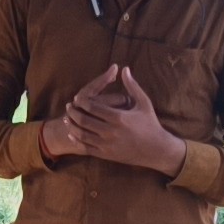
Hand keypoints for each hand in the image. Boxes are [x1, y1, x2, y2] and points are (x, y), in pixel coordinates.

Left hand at [60, 64, 186, 174]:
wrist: (156, 150)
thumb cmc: (150, 124)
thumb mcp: (143, 103)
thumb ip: (132, 85)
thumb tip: (124, 69)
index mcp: (118, 117)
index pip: (92, 107)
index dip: (81, 102)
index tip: (76, 98)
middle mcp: (111, 131)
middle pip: (84, 120)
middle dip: (73, 112)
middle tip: (68, 107)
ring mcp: (107, 144)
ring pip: (82, 134)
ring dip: (72, 126)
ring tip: (67, 118)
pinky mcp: (106, 155)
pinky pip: (86, 147)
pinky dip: (77, 140)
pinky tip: (73, 134)